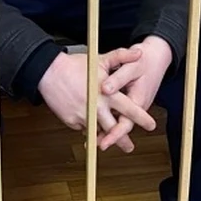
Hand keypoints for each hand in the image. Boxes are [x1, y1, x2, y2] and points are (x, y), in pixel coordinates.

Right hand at [38, 48, 156, 152]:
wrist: (49, 71)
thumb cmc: (75, 66)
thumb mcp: (100, 59)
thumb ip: (121, 57)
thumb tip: (138, 54)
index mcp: (107, 94)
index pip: (129, 109)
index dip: (141, 118)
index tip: (151, 125)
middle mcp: (97, 106)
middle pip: (114, 129)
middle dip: (123, 140)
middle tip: (129, 147)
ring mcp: (83, 115)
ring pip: (98, 132)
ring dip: (104, 138)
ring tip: (108, 142)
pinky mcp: (71, 120)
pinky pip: (82, 127)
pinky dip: (86, 126)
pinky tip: (86, 121)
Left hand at [98, 36, 172, 150]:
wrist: (156, 57)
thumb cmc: (145, 61)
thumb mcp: (132, 67)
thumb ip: (118, 78)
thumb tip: (105, 89)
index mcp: (138, 100)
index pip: (126, 123)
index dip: (115, 134)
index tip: (104, 142)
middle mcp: (135, 105)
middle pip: (120, 126)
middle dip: (108, 137)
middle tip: (93, 145)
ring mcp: (131, 103)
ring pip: (117, 119)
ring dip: (104, 128)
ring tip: (89, 136)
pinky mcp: (126, 100)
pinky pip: (115, 111)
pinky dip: (105, 116)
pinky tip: (92, 119)